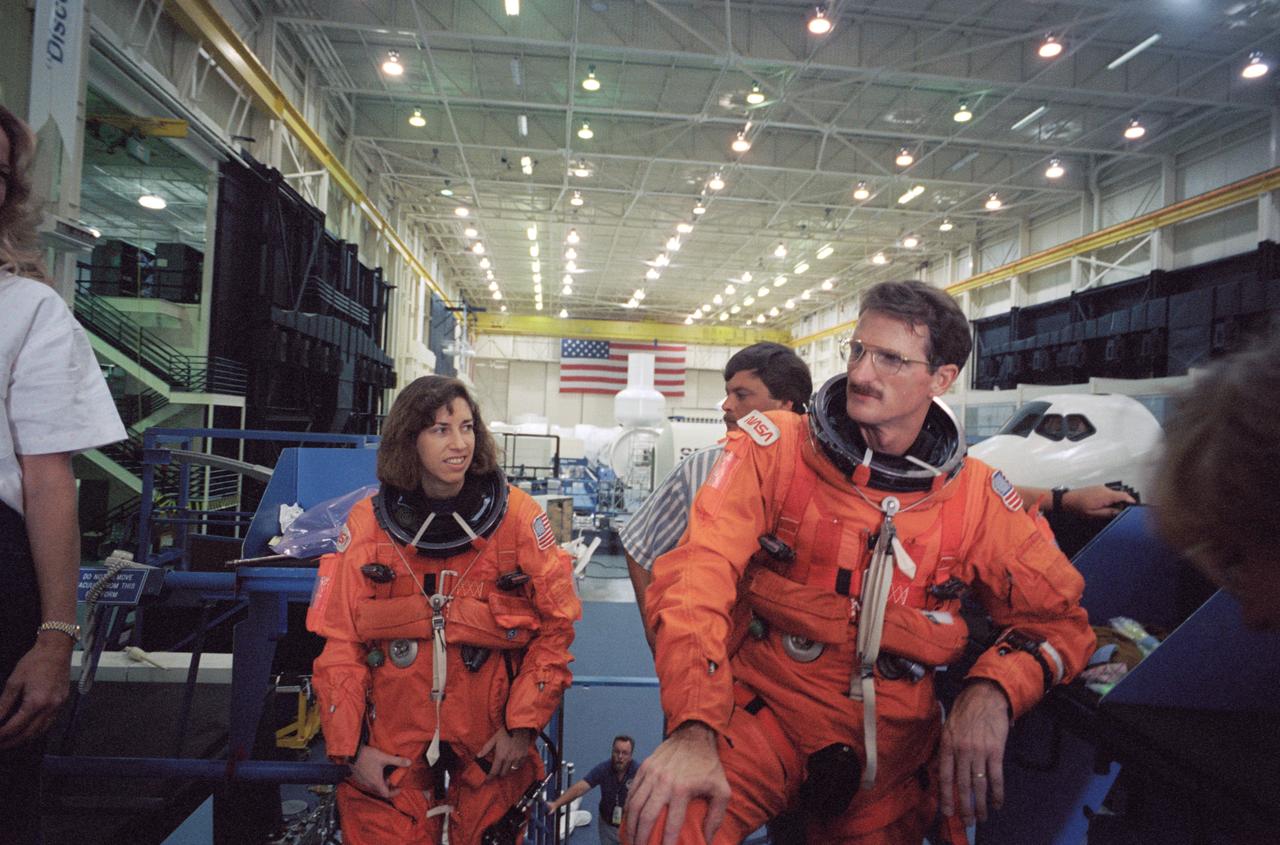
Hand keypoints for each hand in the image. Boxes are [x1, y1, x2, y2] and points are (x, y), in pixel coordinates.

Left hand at [0, 636, 72, 749]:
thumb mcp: (14, 682)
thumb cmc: (34, 662)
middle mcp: (50, 708)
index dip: (1, 735)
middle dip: (12, 742)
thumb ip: (3, 704)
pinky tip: (27, 730)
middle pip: (29, 734)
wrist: (56, 649)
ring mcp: (58, 707)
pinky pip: (49, 724)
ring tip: (10, 741)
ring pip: (40, 732)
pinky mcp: (62, 703)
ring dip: (25, 739)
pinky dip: (36, 731)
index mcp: (36, 702)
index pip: (15, 727)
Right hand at [349, 745, 411, 798]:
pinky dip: (374, 778)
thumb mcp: (384, 757)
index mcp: (376, 782)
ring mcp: (363, 781)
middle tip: (393, 777)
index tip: (399, 787)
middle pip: (381, 790)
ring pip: (374, 785)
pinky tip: (376, 769)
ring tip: (385, 772)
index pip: (387, 794)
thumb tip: (409, 762)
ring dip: (381, 781)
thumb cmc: (366, 756)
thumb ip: (397, 761)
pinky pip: (368, 782)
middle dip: (388, 785)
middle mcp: (369, 784)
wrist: (351, 753)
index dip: (395, 792)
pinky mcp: (358, 777)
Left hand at [479, 727, 535, 780]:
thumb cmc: (506, 732)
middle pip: (503, 773)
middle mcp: (509, 759)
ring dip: (507, 769)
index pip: (494, 771)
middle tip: (497, 770)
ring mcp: (517, 758)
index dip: (490, 777)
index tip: (488, 778)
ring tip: (505, 766)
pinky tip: (513, 762)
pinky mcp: (523, 756)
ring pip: (511, 770)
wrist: (519, 728)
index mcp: (500, 756)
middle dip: (499, 773)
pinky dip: (515, 765)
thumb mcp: (494, 739)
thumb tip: (478, 756)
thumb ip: (486, 748)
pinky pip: (519, 765)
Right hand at [625, 722, 728, 844]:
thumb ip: (716, 817)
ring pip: (634, 805)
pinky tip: (628, 819)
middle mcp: (663, 782)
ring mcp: (651, 774)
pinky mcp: (645, 767)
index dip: (666, 842)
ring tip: (631, 839)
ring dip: (630, 825)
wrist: (695, 735)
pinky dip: (628, 808)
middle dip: (641, 837)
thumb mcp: (722, 790)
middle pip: (646, 816)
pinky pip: (632, 791)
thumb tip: (707, 839)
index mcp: (682, 789)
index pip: (672, 824)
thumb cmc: (709, 765)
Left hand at [939, 680, 1010, 825]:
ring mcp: (979, 751)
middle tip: (967, 821)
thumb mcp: (947, 727)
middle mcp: (961, 750)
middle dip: (964, 806)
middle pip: (961, 785)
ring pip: (978, 784)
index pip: (944, 776)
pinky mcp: (995, 751)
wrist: (986, 695)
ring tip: (982, 817)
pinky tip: (997, 804)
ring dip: (981, 804)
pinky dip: (997, 793)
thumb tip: (939, 769)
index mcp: (947, 744)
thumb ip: (945, 749)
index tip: (947, 812)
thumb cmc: (965, 710)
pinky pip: (996, 777)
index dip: (945, 796)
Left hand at [1062, 486, 1134, 518]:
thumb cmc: (1077, 507)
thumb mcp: (1094, 514)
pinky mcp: (1097, 489)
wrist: (1066, 500)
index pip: (1124, 496)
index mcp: (1106, 495)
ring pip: (1115, 495)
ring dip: (1116, 502)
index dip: (1131, 501)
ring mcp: (1101, 488)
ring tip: (1113, 512)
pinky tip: (1106, 507)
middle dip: (1124, 504)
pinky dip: (1111, 500)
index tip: (1135, 508)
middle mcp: (1104, 489)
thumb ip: (1109, 513)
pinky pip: (1108, 494)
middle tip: (1124, 513)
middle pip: (1120, 495)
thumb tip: (1120, 512)